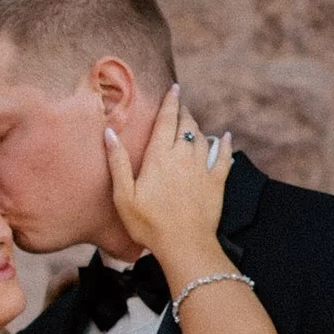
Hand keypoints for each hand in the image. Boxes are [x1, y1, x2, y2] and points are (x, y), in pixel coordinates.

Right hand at [105, 84, 232, 284]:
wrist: (184, 245)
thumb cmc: (149, 224)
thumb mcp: (124, 196)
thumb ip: (117, 162)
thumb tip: (109, 133)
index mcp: (159, 156)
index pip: (166, 120)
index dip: (170, 102)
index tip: (174, 88)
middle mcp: (182, 156)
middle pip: (186, 124)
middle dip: (183, 111)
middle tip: (180, 105)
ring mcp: (202, 168)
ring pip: (203, 137)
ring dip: (197, 127)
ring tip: (192, 123)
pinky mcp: (217, 182)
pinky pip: (223, 156)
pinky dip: (224, 144)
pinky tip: (225, 137)